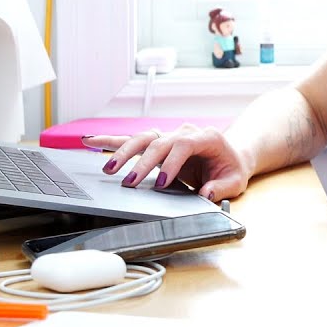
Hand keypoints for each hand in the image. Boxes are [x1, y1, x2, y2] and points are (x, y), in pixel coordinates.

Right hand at [83, 125, 249, 200]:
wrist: (232, 155)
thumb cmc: (232, 168)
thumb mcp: (234, 181)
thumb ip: (221, 188)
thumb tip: (205, 194)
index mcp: (206, 137)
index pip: (184, 145)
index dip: (171, 163)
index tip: (160, 183)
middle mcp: (185, 132)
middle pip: (159, 142)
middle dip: (142, 162)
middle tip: (128, 182)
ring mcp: (170, 135)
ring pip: (143, 138)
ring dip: (123, 151)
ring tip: (108, 168)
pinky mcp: (159, 143)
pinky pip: (134, 140)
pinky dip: (112, 141)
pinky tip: (91, 141)